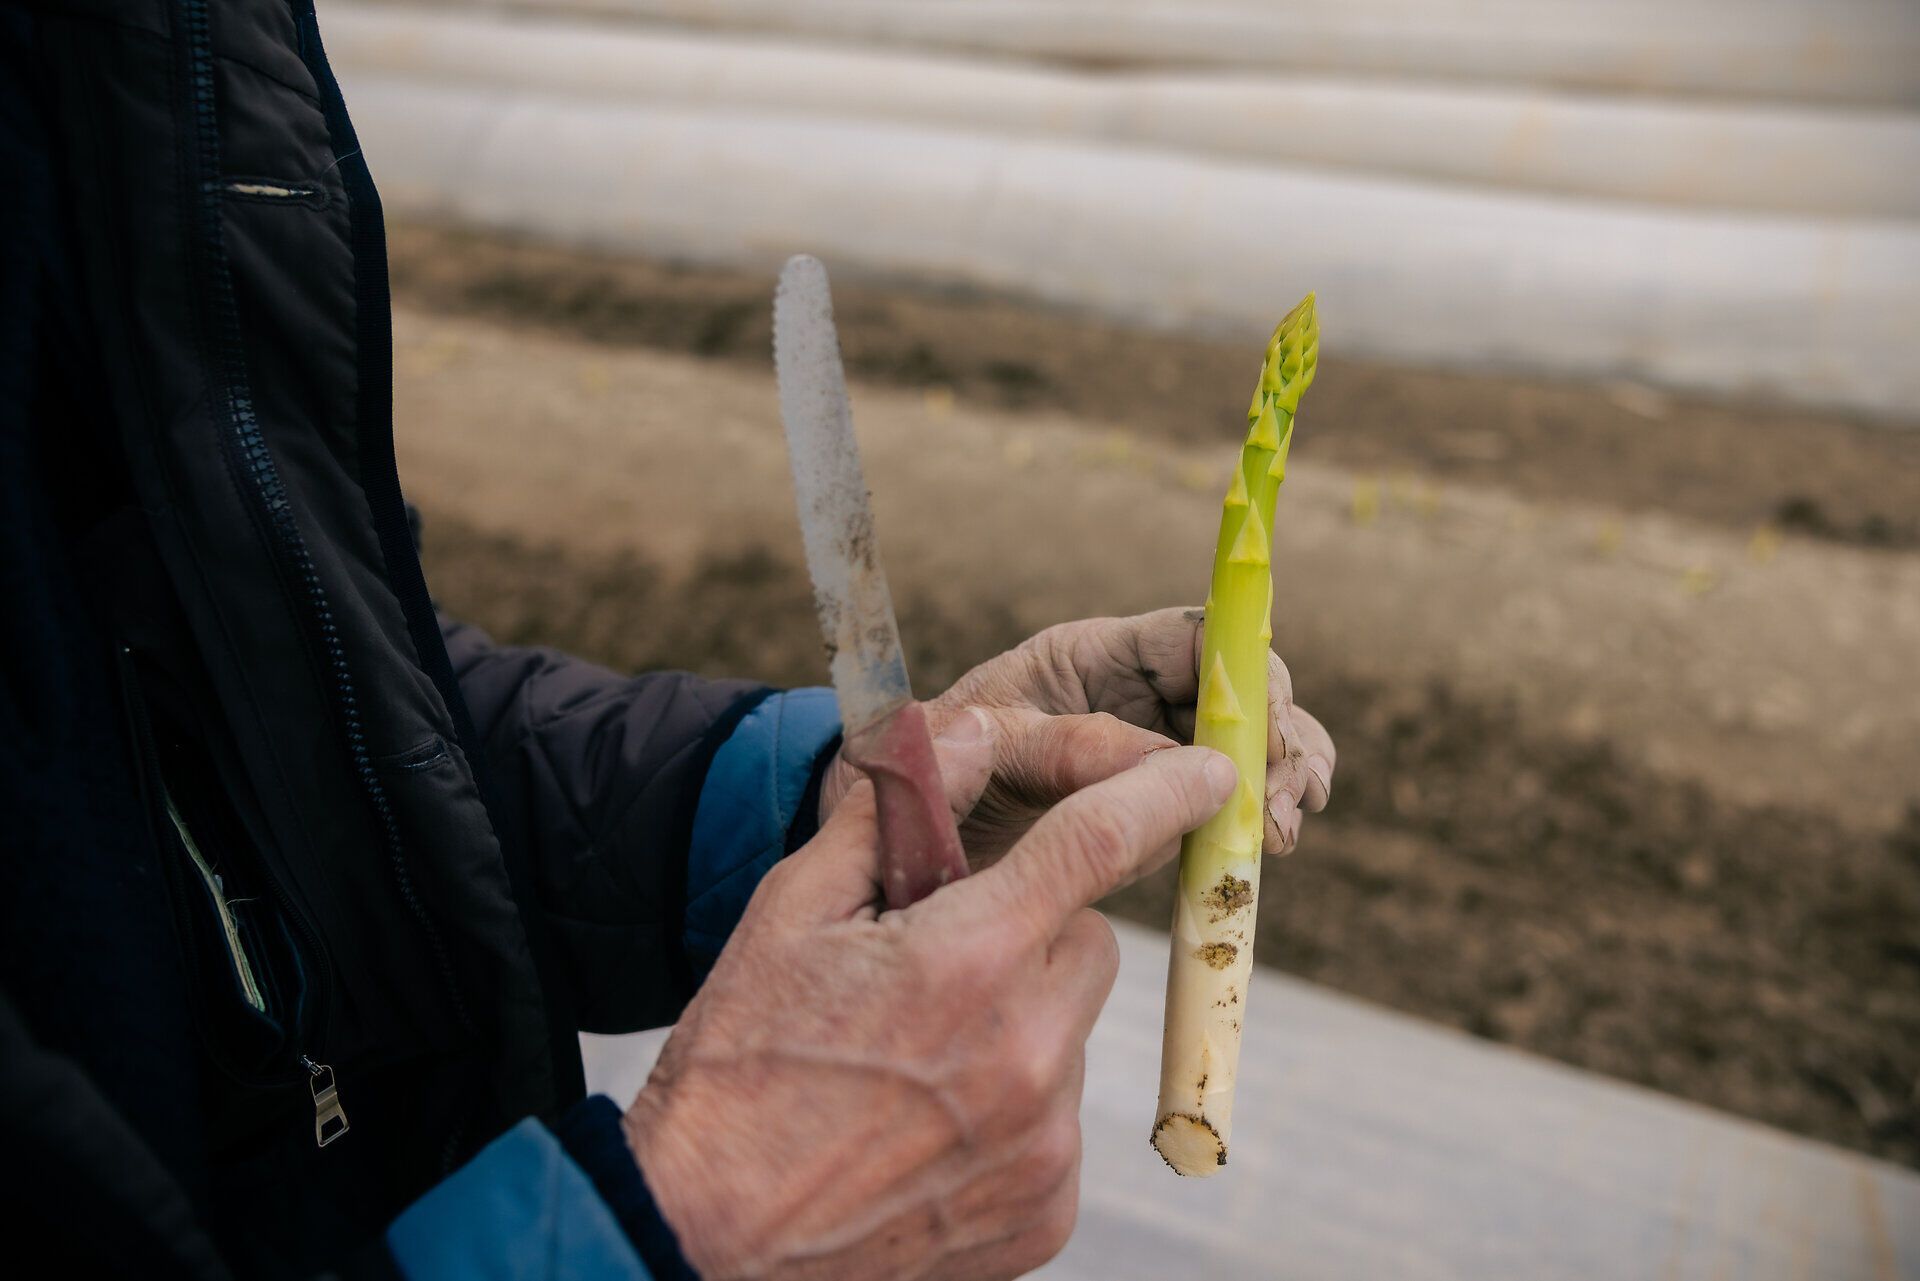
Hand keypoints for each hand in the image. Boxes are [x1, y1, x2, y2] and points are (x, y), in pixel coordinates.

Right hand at [625, 714, 1238, 1280]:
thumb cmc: (739, 1062)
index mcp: (966, 961)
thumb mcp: (790, 912)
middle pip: (1088, 944)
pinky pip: (1060, 1119)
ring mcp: (1045, 1144)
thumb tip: (964, 730)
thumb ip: (889, 812)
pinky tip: (930, 1124)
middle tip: (942, 959)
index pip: (1097, 843)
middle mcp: (1027, 1053)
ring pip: (1073, 1032)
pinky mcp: (1048, 1212)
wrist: (703, 1235)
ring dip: (1020, 1022)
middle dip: (1033, 931)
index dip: (1163, 793)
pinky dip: (1015, 1106)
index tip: (1211, 771)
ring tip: (917, 1060)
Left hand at [822, 608, 1334, 862]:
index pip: (1196, 640)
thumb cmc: (920, 771)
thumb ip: (1069, 747)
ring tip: (1280, 828)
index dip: (1242, 673)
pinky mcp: (1150, 822)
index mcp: (1094, 658)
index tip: (1261, 727)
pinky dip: (1253, 824)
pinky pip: (1219, 814)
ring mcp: (1149, 762)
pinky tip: (1269, 847)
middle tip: (1288, 794)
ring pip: (1243, 752)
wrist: (882, 846)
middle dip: (1276, 737)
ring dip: (1279, 781)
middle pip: (1238, 696)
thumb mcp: (982, 744)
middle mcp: (1134, 700)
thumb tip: (1171, 766)